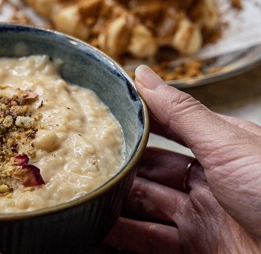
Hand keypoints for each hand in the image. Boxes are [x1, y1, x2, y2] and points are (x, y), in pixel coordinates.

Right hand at [104, 65, 260, 252]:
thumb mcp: (226, 144)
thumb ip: (181, 112)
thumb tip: (144, 75)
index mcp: (220, 147)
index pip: (168, 128)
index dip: (136, 123)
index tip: (101, 118)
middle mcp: (209, 180)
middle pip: (152, 170)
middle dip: (120, 166)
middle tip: (86, 160)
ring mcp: (203, 217)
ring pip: (147, 206)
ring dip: (116, 202)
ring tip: (84, 193)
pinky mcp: (199, 248)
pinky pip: (150, 240)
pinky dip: (123, 236)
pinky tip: (98, 227)